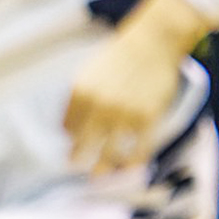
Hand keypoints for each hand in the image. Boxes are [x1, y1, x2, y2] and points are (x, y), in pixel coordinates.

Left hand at [64, 0, 204, 174]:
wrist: (151, 43)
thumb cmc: (117, 59)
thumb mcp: (87, 74)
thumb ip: (76, 100)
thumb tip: (66, 128)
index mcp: (80, 94)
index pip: (68, 127)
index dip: (69, 138)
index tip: (69, 144)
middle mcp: (100, 106)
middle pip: (82, 145)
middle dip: (77, 159)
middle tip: (75, 166)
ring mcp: (125, 114)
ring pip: (109, 152)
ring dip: (103, 166)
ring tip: (98, 174)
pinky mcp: (148, 118)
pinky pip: (140, 147)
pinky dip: (134, 161)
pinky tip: (129, 168)